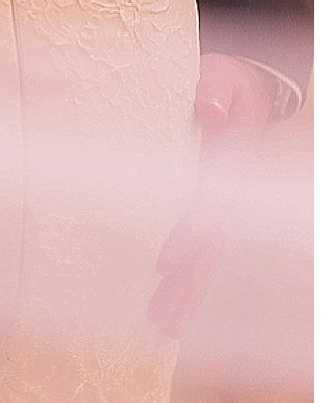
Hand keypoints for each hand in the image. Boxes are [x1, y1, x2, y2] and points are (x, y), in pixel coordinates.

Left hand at [148, 54, 277, 336]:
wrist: (239, 88)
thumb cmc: (221, 81)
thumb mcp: (220, 76)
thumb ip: (214, 89)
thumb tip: (206, 105)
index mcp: (230, 161)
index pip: (209, 206)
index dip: (188, 234)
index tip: (164, 262)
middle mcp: (230, 191)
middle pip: (209, 245)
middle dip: (186, 282)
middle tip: (162, 318)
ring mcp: (223, 205)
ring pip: (206, 256)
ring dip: (185, 291)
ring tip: (164, 327)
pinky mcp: (209, 211)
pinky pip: (200, 251)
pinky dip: (185, 279)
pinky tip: (166, 308)